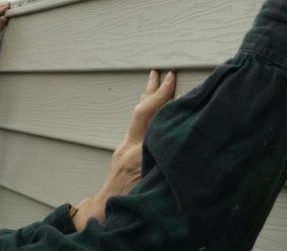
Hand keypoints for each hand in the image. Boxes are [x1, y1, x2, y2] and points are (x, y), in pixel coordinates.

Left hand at [72, 70, 176, 229]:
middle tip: (162, 73)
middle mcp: (128, 148)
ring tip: (154, 82)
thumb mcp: (152, 185)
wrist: (105, 213)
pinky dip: (147, 114)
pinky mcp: (124, 154)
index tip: (172, 79)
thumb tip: (181, 147)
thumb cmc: (130, 204)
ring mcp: (124, 150)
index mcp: (137, 154)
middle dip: (152, 91)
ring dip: (148, 100)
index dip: (161, 97)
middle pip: (140, 112)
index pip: (149, 117)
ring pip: (137, 118)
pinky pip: (138, 127)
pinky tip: (153, 110)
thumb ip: (165, 164)